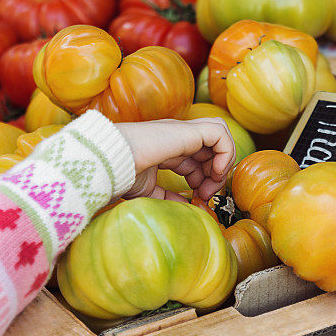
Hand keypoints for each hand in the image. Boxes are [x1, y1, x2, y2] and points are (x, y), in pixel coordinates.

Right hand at [117, 118, 236, 201]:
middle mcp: (177, 136)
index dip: (204, 178)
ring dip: (223, 159)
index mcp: (167, 148)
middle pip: (211, 147)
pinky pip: (219, 133)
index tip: (199, 198)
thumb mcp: (149, 191)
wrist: (110, 163)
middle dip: (216, 172)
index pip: (197, 158)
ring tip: (213, 182)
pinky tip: (213, 172)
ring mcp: (182, 130)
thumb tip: (186, 206)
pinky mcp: (187, 130)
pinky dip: (225, 152)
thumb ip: (168, 197)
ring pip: (220, 133)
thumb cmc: (121, 175)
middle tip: (207, 194)